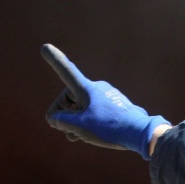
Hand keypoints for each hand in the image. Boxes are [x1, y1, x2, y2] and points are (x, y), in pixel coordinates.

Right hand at [42, 44, 168, 159]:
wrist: (139, 133)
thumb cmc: (108, 127)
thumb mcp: (80, 126)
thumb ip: (62, 121)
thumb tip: (53, 118)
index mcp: (86, 89)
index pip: (66, 72)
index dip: (55, 61)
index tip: (45, 46)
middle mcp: (97, 88)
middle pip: (71, 98)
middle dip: (64, 114)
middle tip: (64, 130)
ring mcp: (107, 96)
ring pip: (83, 107)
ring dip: (76, 121)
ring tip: (76, 137)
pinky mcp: (116, 106)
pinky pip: (96, 111)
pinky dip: (89, 122)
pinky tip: (91, 135)